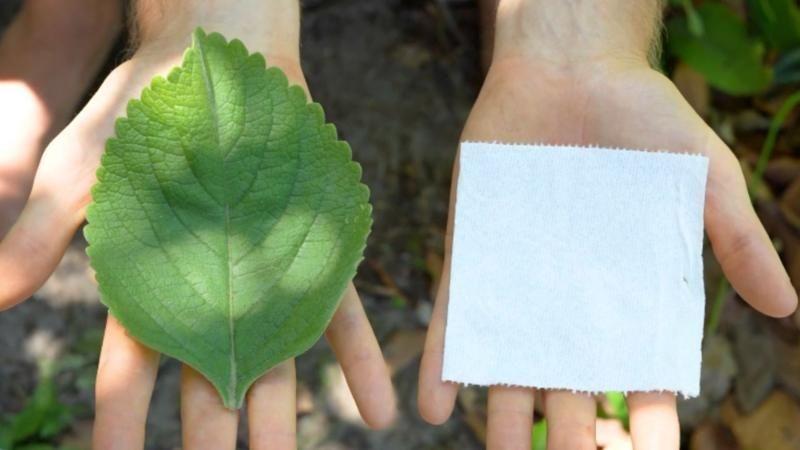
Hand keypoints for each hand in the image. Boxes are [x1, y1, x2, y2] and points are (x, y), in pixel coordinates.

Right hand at [0, 1, 395, 446]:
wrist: (216, 64)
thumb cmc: (142, 111)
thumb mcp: (84, 170)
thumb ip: (44, 233)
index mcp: (150, 285)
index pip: (129, 371)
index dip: (121, 425)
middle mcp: (209, 292)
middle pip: (208, 381)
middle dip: (211, 440)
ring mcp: (264, 277)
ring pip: (275, 361)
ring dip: (283, 419)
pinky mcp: (311, 254)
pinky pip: (341, 314)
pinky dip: (358, 362)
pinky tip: (377, 410)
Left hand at [418, 1, 796, 447]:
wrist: (567, 67)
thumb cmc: (643, 115)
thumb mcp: (702, 176)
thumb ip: (737, 238)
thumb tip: (788, 309)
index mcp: (628, 291)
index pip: (640, 373)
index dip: (647, 421)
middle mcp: (570, 298)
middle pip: (569, 383)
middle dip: (570, 433)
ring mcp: (518, 280)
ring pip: (509, 362)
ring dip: (500, 415)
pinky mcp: (473, 253)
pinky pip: (454, 315)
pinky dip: (443, 360)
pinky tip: (434, 405)